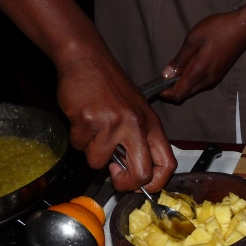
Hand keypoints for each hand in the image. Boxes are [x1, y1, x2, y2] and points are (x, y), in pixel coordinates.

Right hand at [57, 56, 176, 192]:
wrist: (86, 58)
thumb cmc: (111, 85)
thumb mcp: (137, 110)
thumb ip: (140, 140)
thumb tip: (136, 174)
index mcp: (151, 124)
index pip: (167, 164)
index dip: (155, 183)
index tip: (142, 186)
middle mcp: (135, 125)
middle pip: (141, 173)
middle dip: (125, 183)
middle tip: (115, 175)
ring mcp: (111, 123)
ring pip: (99, 162)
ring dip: (91, 152)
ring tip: (93, 131)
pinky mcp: (87, 120)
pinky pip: (79, 146)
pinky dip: (77, 138)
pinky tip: (82, 120)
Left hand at [159, 10, 245, 101]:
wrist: (243, 27)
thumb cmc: (218, 29)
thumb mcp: (193, 39)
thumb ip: (179, 59)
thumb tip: (166, 73)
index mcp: (199, 72)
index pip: (179, 94)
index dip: (166, 94)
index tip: (158, 86)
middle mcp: (207, 80)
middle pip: (185, 95)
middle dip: (172, 89)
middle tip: (164, 75)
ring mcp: (214, 78)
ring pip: (193, 89)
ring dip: (183, 83)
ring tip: (177, 67)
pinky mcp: (219, 74)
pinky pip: (201, 83)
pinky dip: (192, 79)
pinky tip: (190, 65)